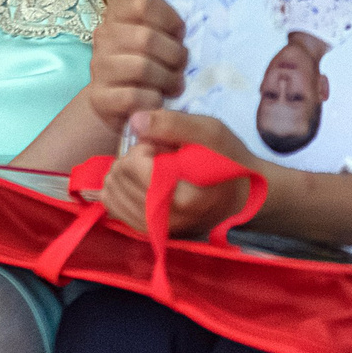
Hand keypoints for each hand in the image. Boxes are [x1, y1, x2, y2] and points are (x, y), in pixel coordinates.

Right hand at [86, 0, 185, 133]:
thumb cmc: (139, 57)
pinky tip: (157, 100)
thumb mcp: (146, 24)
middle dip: (173, 55)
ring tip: (174, 84)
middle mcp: (102, 36)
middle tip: (181, 65)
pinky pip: (134, 96)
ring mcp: (98, 66)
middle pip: (146, 38)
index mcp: (116, 13)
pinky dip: (153, 100)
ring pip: (141, 67)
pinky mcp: (100, 97)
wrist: (114, 102)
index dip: (169, 18)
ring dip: (167, 80)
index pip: (142, 1)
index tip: (178, 33)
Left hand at [97, 109, 257, 239]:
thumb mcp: (208, 131)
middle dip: (134, 159)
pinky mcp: (148, 232)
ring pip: (111, 191)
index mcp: (184, 197)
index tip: (166, 146)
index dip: (145, 147)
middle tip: (161, 157)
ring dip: (126, 173)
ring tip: (152, 169)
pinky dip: (119, 188)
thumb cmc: (228, 160)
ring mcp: (156, 230)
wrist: (240, 195)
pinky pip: (112, 206)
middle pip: (120, 176)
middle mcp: (167, 220)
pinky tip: (138, 180)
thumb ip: (171, 123)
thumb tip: (133, 120)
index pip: (136, 165)